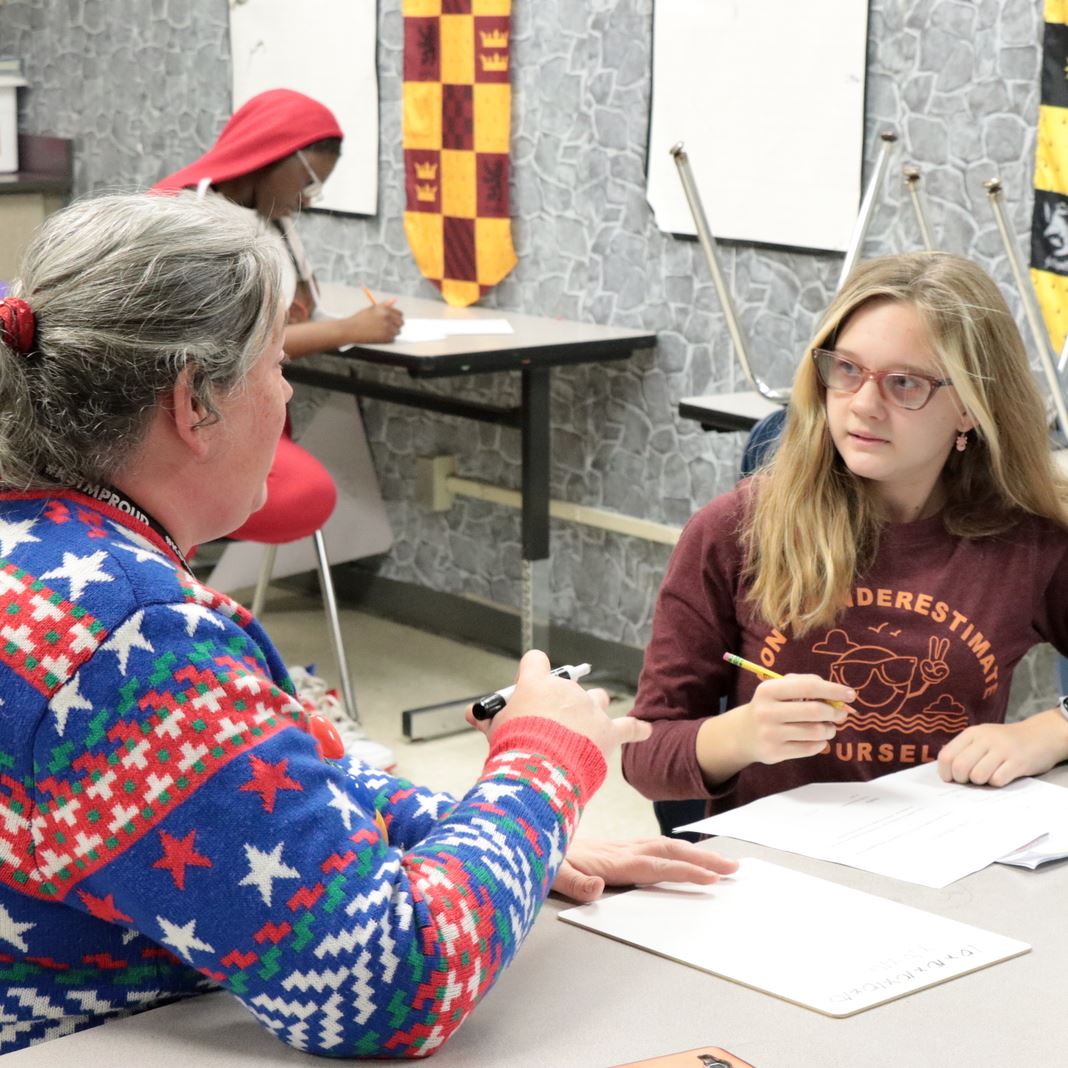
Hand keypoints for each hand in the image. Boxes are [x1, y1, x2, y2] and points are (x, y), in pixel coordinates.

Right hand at [342, 299, 402, 342]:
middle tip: (388, 327)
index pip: (399, 314)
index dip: (396, 318)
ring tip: (381, 331)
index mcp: (384, 309)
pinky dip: (388, 338)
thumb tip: (394, 299)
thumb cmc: (360, 319)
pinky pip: (393, 338)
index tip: (393, 320)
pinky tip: (379, 336)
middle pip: (401, 323)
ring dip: (392, 332)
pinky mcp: (385, 337)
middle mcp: (387, 317)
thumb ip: (385, 304)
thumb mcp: (372, 309)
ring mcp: (387, 327)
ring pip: (397, 331)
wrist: (351, 329)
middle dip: (396, 325)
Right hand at [466, 650, 650, 759]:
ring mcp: (590, 709)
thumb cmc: (513, 750)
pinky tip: (645, 731)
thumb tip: (472, 714)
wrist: (539, 773)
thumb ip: (488, 719)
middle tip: (548, 731)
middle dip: (560, 705)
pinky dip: (637, 730)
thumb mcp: (494, 731)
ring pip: (597, 700)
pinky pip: (630, 727)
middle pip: (568, 687)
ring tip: (583, 733)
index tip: (531, 686)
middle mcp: (566, 690)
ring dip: (592, 712)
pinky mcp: (608, 731)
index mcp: (537, 684)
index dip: (532, 672)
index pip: (536, 661)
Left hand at [551, 837, 738, 902]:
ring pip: (661, 846)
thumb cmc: (533, 858)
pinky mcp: (609, 848)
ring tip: (719, 860)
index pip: (655, 866)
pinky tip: (680, 853)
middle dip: (702, 859)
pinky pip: (649, 846)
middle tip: (733, 867)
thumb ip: (573, 881)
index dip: (684, 871)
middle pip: (667, 852)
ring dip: (692, 853)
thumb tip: (599, 887)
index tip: (712, 878)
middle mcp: (616, 851)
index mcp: (608, 860)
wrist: (518, 836)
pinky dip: (672, 849)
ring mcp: (614, 847)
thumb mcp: (547, 873)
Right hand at [720, 674, 853, 768]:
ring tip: (828, 727)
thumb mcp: (780, 688)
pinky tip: (817, 739)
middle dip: (835, 713)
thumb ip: (808, 684)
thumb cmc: (771, 705)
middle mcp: (767, 711)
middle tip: (842, 714)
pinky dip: (821, 743)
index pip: (808, 687)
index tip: (850, 694)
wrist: (744, 733)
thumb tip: (841, 698)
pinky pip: (810, 748)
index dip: (833, 690)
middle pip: (815, 711)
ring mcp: (770, 733)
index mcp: (769, 690)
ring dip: (829, 730)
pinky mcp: (774, 752)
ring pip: (815, 732)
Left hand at [936, 710, 1067, 786]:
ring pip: (977, 776)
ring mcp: (1002, 750)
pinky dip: (996, 783)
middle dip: (961, 779)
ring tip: (988, 776)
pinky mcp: (1018, 762)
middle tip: (970, 780)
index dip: (945, 772)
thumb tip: (944, 769)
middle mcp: (985, 739)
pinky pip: (997, 780)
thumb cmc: (1005, 741)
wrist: (1039, 735)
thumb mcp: (981, 738)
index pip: (946, 755)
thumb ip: (963, 750)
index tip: (951, 778)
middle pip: (960, 767)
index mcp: (972, 733)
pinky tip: (1002, 776)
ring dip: (980, 782)